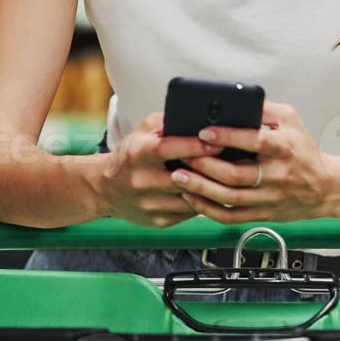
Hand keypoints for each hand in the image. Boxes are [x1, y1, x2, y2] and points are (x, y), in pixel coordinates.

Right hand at [95, 112, 222, 226]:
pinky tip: (214, 192)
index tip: (219, 143)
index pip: (169, 148)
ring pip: (192, 198)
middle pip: (185, 177)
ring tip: (229, 178)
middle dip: (211, 170)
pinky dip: (204, 202)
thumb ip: (168, 122)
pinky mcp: (157, 221)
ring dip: (212, 189)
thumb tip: (199, 119)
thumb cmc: (131, 155)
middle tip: (234, 162)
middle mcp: (141, 180)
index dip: (196, 146)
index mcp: (138, 154)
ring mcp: (149, 204)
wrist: (105, 189)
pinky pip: (190, 212)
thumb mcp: (144, 131)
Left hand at [167, 101, 339, 223]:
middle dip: (204, 164)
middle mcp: (276, 175)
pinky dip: (208, 209)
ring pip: (229, 198)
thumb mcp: (291, 120)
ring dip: (200, 188)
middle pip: (235, 174)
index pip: (254, 141)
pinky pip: (230, 217)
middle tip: (182, 154)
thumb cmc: (303, 150)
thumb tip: (234, 100)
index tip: (203, 131)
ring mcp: (269, 198)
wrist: (325, 187)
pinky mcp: (262, 214)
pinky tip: (192, 198)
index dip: (227, 137)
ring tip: (179, 176)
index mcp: (283, 148)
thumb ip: (264, 109)